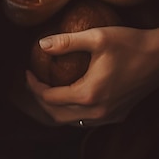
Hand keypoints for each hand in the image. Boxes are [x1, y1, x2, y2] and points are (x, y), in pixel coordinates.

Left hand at [25, 26, 158, 127]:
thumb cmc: (130, 44)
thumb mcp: (96, 37)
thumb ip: (66, 42)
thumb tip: (41, 45)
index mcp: (89, 94)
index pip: (49, 98)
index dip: (33, 85)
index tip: (28, 71)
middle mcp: (98, 111)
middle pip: (56, 114)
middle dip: (40, 99)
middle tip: (33, 82)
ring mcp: (109, 116)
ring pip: (71, 121)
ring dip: (55, 108)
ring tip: (46, 88)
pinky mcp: (118, 114)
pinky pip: (86, 120)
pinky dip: (72, 111)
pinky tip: (68, 95)